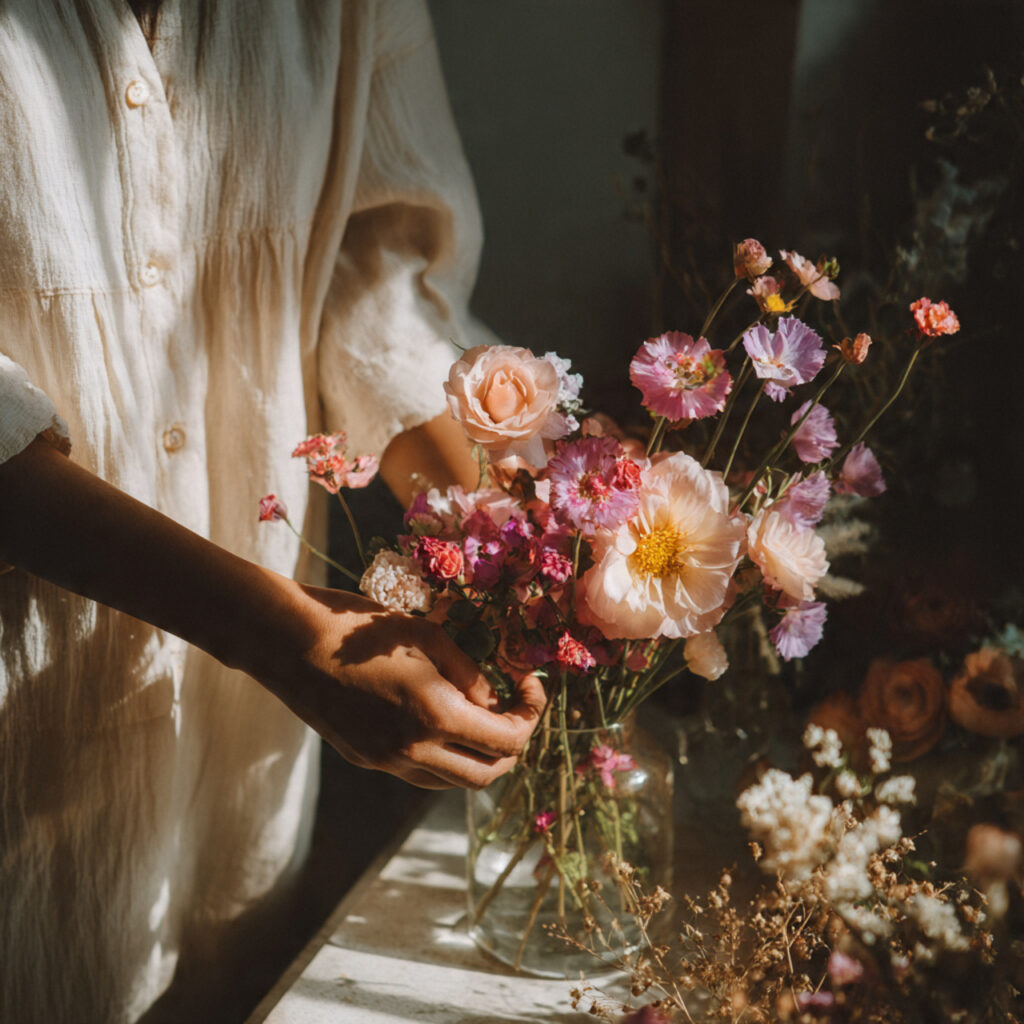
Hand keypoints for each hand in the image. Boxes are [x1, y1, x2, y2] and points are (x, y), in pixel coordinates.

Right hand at [262, 586, 545, 788]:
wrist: (289, 642)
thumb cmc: (360, 627)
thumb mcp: (428, 636)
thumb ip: (470, 675)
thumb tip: (495, 702)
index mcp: (435, 716)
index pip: (507, 740)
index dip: (531, 714)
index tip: (530, 683)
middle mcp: (413, 751)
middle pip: (487, 775)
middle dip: (512, 745)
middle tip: (516, 708)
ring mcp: (386, 762)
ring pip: (453, 781)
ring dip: (479, 756)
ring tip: (482, 716)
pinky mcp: (366, 759)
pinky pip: (421, 773)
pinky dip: (445, 756)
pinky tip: (442, 720)